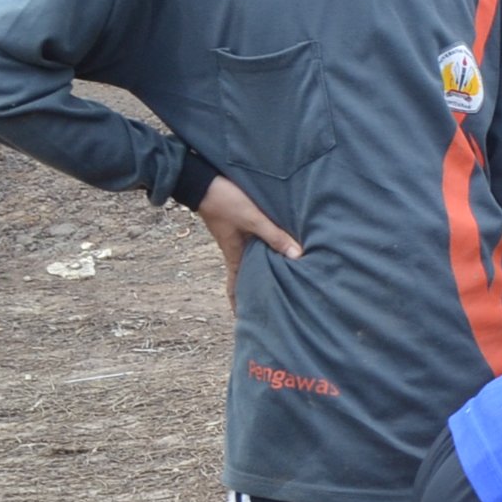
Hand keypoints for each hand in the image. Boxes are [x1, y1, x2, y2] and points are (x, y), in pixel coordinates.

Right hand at [195, 176, 300, 305]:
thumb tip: (298, 256)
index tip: (245, 320)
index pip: (235, 286)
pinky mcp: (241, 227)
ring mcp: (238, 239)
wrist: (203, 181)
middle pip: (247, 276)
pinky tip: (279, 252)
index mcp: (234, 254)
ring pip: (253, 261)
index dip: (239, 304)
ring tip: (281, 281)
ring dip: (264, 270)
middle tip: (273, 304)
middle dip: (257, 290)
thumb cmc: (225, 201)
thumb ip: (275, 236)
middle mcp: (236, 250)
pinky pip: (256, 245)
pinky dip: (266, 252)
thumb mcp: (253, 219)